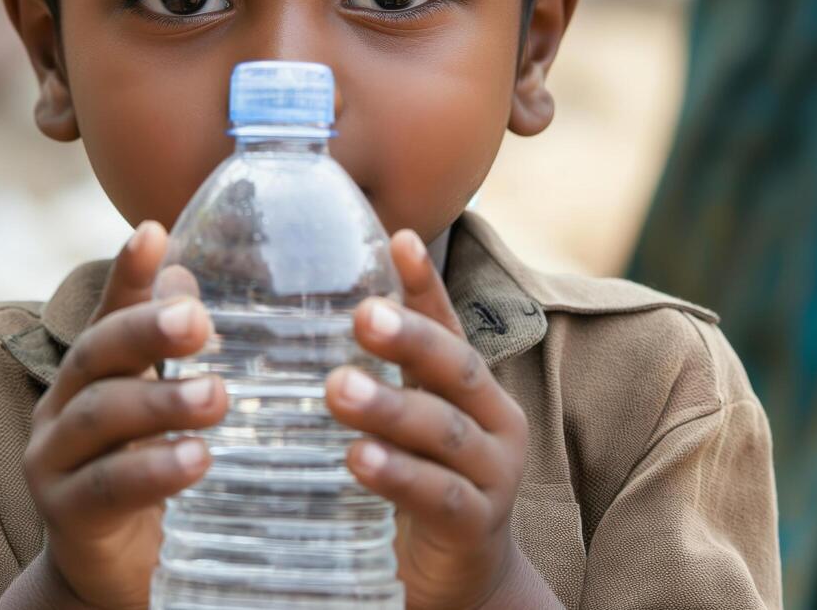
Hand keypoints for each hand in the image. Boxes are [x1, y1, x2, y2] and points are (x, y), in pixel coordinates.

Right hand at [21, 222, 226, 609]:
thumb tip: (194, 277)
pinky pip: (107, 486)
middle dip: (145, 331)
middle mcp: (62, 405)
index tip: (154, 232)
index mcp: (90, 372)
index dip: (129, 272)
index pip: (109, 311)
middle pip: (96, 354)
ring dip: (160, 401)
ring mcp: (53, 459)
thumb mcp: (164, 409)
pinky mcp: (65, 514)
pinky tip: (196, 460)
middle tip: (199, 321)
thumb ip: (174, 352)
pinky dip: (153, 469)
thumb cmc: (146, 474)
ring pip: (101, 417)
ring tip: (216, 397)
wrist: (108, 572)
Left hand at [327, 230, 554, 609]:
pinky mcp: (475, 526)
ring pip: (443, 432)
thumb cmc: (424, 481)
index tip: (397, 240)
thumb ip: (381, 369)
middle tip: (363, 314)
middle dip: (411, 339)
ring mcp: (492, 474)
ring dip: (391, 408)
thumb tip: (322, 306)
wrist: (464, 578)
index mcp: (473, 388)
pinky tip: (358, 459)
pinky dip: (398, 475)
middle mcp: (494, 421)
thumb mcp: (407, 418)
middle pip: (456, 370)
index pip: (448, 325)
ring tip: (338, 388)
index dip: (424, 285)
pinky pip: (438, 496)